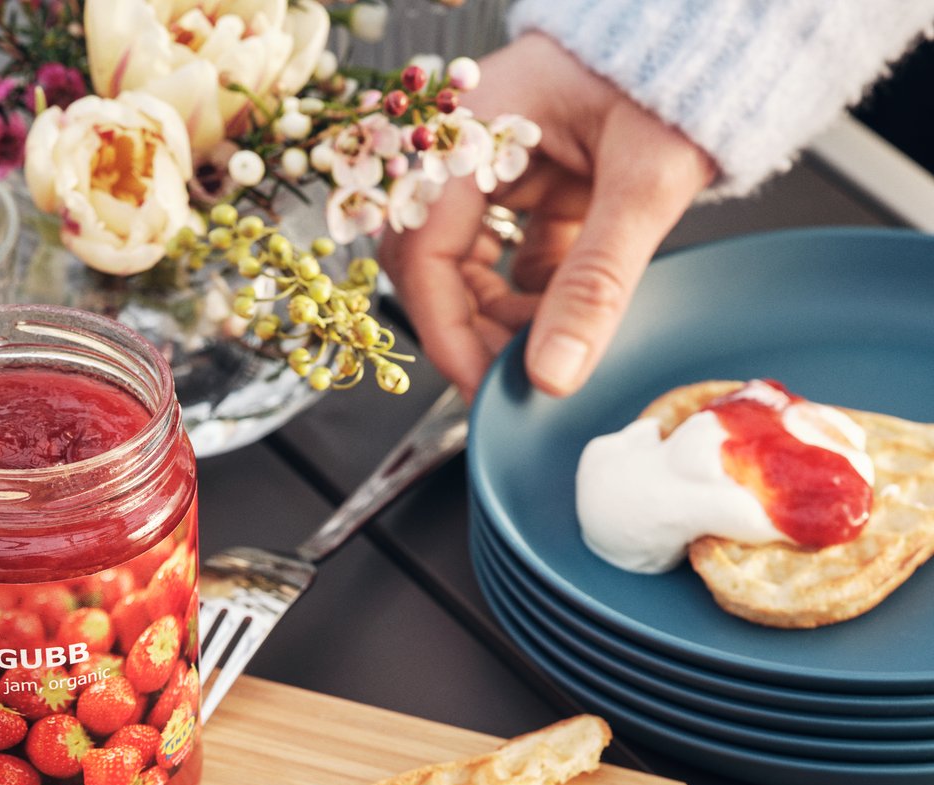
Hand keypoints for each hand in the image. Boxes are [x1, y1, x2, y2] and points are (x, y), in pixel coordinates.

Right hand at [381, 32, 715, 400]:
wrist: (725, 35)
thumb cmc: (683, 69)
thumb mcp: (643, 183)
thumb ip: (595, 282)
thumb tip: (552, 375)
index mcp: (478, 127)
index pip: (423, 249)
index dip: (443, 329)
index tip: (481, 385)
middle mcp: (474, 147)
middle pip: (435, 264)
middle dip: (472, 328)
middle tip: (520, 378)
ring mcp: (503, 168)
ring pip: (471, 268)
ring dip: (504, 318)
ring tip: (554, 343)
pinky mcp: (538, 186)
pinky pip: (514, 258)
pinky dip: (536, 297)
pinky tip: (572, 311)